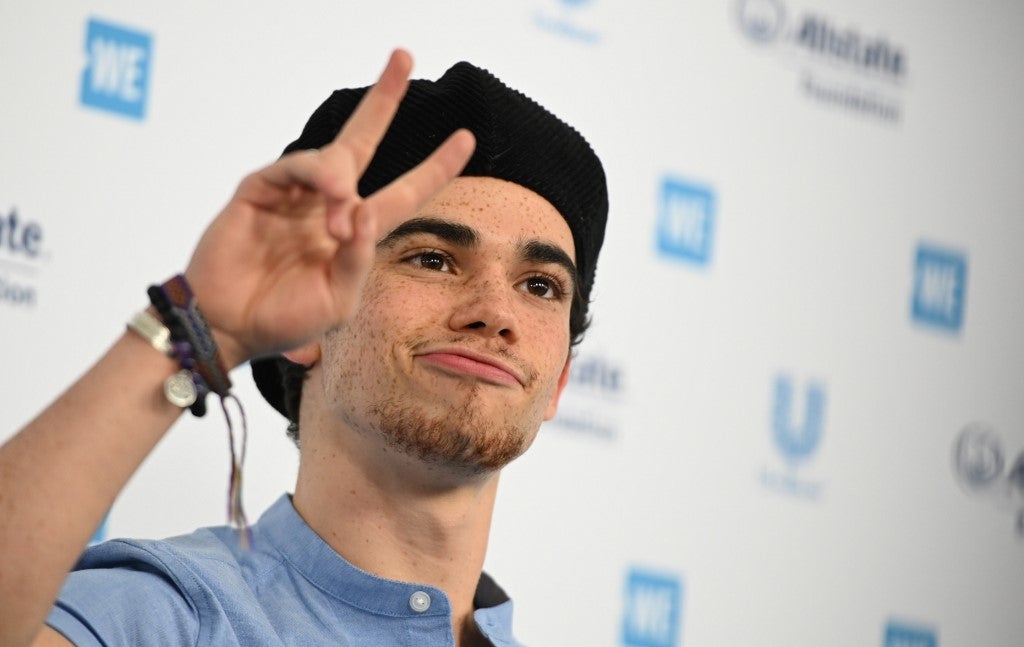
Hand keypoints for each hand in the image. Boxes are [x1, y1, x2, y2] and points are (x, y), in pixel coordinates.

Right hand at [183, 50, 475, 367]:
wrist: (231, 327)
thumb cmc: (286, 317)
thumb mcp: (340, 299)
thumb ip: (359, 258)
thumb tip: (366, 211)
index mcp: (355, 231)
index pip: (403, 192)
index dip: (434, 166)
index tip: (466, 138)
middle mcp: (328, 205)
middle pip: (362, 140)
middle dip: (384, 99)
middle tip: (404, 56)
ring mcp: (294, 195)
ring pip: (332, 159)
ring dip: (342, 183)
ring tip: (340, 216)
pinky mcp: (260, 191)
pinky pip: (293, 169)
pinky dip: (317, 178)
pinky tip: (330, 199)